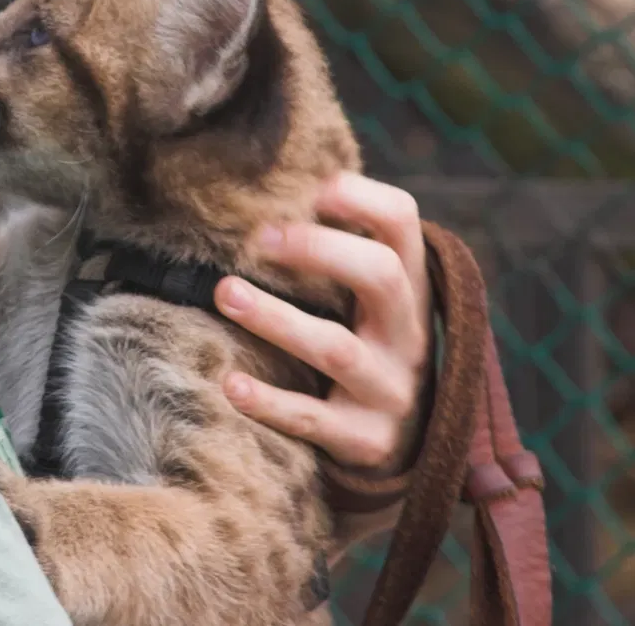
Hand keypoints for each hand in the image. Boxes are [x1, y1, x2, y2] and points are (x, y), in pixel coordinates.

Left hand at [214, 172, 432, 472]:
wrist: (404, 447)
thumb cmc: (366, 346)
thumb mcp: (370, 298)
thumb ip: (339, 248)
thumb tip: (267, 187)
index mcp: (410, 285)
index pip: (402, 221)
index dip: (359, 196)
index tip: (311, 189)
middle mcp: (409, 334)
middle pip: (379, 275)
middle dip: (318, 250)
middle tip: (259, 240)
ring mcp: (390, 389)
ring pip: (335, 348)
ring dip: (276, 318)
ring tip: (224, 293)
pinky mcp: (365, 441)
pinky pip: (313, 419)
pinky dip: (269, 401)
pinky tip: (230, 384)